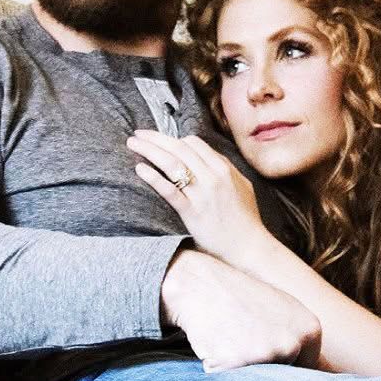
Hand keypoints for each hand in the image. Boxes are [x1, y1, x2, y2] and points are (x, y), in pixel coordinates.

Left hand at [130, 131, 265, 267]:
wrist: (248, 247)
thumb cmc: (245, 219)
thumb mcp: (242, 186)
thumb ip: (226, 169)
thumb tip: (210, 157)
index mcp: (223, 168)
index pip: (193, 143)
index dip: (173, 139)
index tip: (159, 141)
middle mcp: (212, 177)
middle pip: (178, 148)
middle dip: (155, 138)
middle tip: (137, 134)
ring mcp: (202, 194)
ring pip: (171, 163)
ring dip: (149, 150)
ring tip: (132, 143)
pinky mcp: (192, 212)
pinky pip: (169, 190)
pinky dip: (153, 177)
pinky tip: (140, 169)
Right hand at [160, 250, 320, 371]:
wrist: (199, 284)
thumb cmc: (240, 298)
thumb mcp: (284, 309)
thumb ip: (302, 338)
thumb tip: (316, 378)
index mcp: (311, 330)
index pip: (304, 371)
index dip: (281, 366)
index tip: (263, 348)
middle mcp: (293, 343)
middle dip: (264, 373)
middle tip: (243, 342)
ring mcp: (266, 353)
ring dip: (241, 373)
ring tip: (230, 340)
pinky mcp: (237, 363)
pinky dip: (220, 371)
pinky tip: (216, 344)